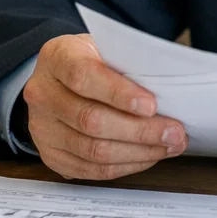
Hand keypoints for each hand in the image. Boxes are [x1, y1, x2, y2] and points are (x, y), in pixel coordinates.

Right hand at [21, 33, 187, 180]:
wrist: (59, 78)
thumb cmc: (91, 61)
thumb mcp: (105, 48)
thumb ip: (127, 64)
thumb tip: (169, 92)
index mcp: (56, 58)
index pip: (83, 76)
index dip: (118, 93)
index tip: (151, 105)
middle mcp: (42, 93)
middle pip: (90, 120)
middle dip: (139, 130)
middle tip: (174, 132)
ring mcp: (42, 127)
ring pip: (92, 150)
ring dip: (138, 152)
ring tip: (169, 146)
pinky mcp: (51, 154)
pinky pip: (91, 169)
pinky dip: (125, 165)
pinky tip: (148, 156)